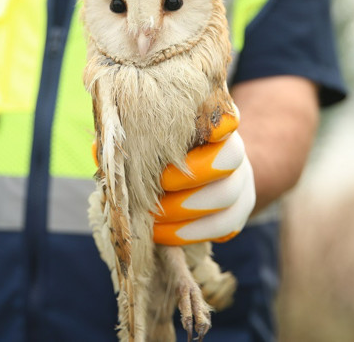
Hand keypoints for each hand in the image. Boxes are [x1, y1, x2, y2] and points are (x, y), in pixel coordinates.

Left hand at [153, 113, 255, 244]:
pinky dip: (191, 233)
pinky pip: (224, 227)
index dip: (220, 125)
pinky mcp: (238, 214)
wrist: (201, 180)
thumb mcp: (159, 142)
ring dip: (187, 209)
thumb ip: (143, 140)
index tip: (210, 132)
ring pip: (227, 195)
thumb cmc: (166, 156)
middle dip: (192, 173)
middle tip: (162, 182)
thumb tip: (112, 146)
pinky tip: (163, 234)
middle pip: (230, 157)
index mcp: (214, 126)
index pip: (226, 118)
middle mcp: (234, 152)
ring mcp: (241, 184)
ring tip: (155, 217)